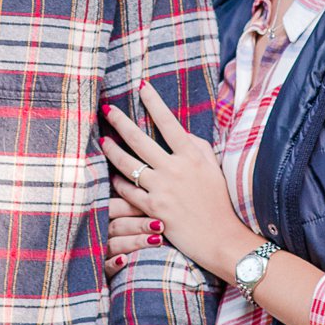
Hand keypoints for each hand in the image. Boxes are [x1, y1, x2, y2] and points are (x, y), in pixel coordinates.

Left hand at [103, 81, 251, 274]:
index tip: (142, 86)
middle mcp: (175, 169)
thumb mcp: (214, 168)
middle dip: (120, 121)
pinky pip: (128, 191)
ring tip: (103, 140)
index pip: (169, 122)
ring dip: (111, 150)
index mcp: (192, 156)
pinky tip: (113, 177)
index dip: (154, 102)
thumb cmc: (219, 201)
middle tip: (106, 109)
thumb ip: (197, 147)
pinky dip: (119, 183)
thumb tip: (181, 132)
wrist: (221, 238)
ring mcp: (162, 189)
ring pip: (127, 164)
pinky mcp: (152, 209)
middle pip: (139, 139)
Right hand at [104, 194, 164, 277]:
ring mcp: (100, 251)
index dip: (133, 205)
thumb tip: (155, 174)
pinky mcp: (101, 271)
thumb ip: (135, 201)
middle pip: (117, 225)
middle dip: (139, 224)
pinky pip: (105, 267)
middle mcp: (100, 231)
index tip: (155, 202)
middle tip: (160, 224)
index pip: (115, 206)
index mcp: (105, 215)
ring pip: (114, 245)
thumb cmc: (132, 231)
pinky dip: (113, 264)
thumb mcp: (128, 214)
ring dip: (134, 242)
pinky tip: (124, 260)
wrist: (120, 267)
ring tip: (157, 240)